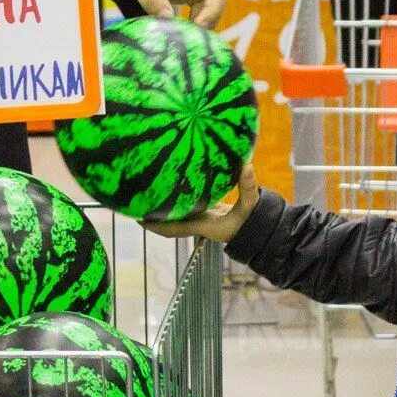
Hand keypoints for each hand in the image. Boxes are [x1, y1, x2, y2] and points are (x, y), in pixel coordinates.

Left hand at [146, 166, 260, 243]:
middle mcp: (199, 223)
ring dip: (164, 209)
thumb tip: (246, 165)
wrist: (261, 232)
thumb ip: (249, 187)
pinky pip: (188, 208)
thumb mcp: (251, 205)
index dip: (155, 226)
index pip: (173, 228)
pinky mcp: (208, 212)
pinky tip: (172, 190)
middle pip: (169, 223)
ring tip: (148, 195)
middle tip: (135, 203)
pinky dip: (178, 203)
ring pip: (177, 215)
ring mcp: (203, 218)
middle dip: (152, 217)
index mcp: (203, 225)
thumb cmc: (253, 223)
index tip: (138, 219)